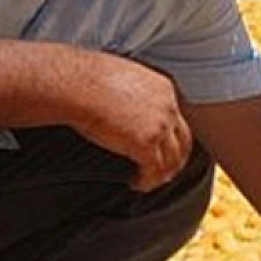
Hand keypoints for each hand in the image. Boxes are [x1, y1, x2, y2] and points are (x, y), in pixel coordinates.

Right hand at [73, 53, 192, 191]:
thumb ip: (134, 94)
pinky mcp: (146, 144)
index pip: (176, 118)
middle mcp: (167, 107)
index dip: (171, 138)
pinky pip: (154, 171)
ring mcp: (160, 126)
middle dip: (175, 160)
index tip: (162, 148)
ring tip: (148, 181)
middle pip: (183, 141)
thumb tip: (125, 108)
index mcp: (163, 89)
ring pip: (172, 160)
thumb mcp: (123, 78)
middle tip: (164, 172)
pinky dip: (147, 181)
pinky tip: (136, 183)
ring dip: (161, 175)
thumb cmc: (88, 78)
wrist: (77, 84)